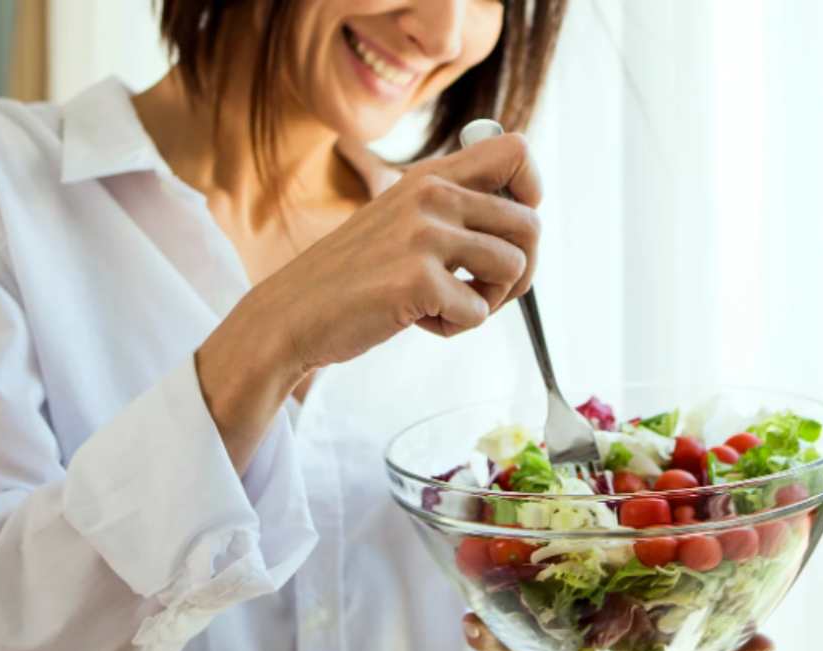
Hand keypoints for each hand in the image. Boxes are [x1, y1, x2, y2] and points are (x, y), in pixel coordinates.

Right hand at [195, 133, 540, 468]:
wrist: (292, 313)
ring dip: (488, 302)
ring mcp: (424, 236)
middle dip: (521, 270)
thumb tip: (525, 214)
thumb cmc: (353, 276)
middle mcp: (431, 195)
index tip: (508, 231)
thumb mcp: (399, 219)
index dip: (531, 192)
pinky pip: (478, 312)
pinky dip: (454, 328)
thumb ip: (450, 207)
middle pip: (530, 223)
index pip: (516, 150)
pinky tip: (417, 319)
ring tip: (446, 305)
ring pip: (514, 268)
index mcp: (430, 176)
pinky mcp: (418, 280)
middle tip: (483, 291)